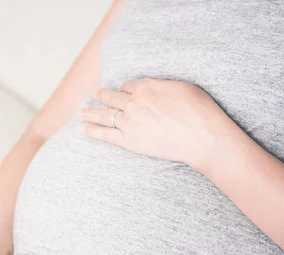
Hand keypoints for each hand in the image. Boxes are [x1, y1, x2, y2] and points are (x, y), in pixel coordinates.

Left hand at [79, 77, 236, 170]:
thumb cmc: (197, 110)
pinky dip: (94, 132)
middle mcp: (133, 103)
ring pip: (105, 115)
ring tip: (82, 112)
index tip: (122, 91)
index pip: (128, 86)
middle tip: (95, 95)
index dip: (125, 89)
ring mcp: (129, 122)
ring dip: (91, 113)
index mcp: (145, 87)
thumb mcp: (180, 87)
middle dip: (102, 96)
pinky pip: (107, 135)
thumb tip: (147, 83)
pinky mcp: (129, 141)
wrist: (200, 135)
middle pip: (112, 98)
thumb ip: (159, 84)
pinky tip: (85, 129)